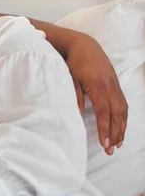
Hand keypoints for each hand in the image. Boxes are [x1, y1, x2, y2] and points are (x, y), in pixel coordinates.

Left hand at [66, 34, 127, 154]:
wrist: (85, 45)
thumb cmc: (75, 62)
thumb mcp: (71, 78)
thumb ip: (75, 96)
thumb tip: (78, 114)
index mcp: (98, 86)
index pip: (103, 113)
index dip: (105, 129)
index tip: (104, 143)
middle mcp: (110, 87)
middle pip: (116, 115)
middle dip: (115, 134)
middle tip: (111, 150)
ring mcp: (115, 86)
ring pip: (123, 111)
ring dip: (122, 128)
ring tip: (119, 143)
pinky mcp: (117, 85)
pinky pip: (123, 104)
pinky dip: (124, 117)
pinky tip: (122, 127)